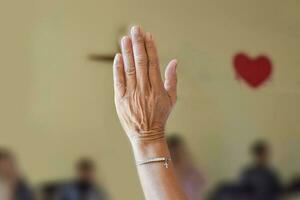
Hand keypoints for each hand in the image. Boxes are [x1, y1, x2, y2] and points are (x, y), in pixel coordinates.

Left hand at [113, 26, 176, 143]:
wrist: (147, 135)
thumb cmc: (160, 116)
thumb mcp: (171, 99)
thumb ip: (172, 79)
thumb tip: (174, 61)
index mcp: (157, 88)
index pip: (153, 63)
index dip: (150, 48)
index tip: (148, 35)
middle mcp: (144, 89)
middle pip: (140, 62)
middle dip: (138, 44)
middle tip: (135, 29)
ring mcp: (131, 94)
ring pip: (129, 69)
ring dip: (127, 52)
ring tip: (125, 38)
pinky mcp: (120, 100)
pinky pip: (118, 81)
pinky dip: (118, 68)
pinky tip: (118, 56)